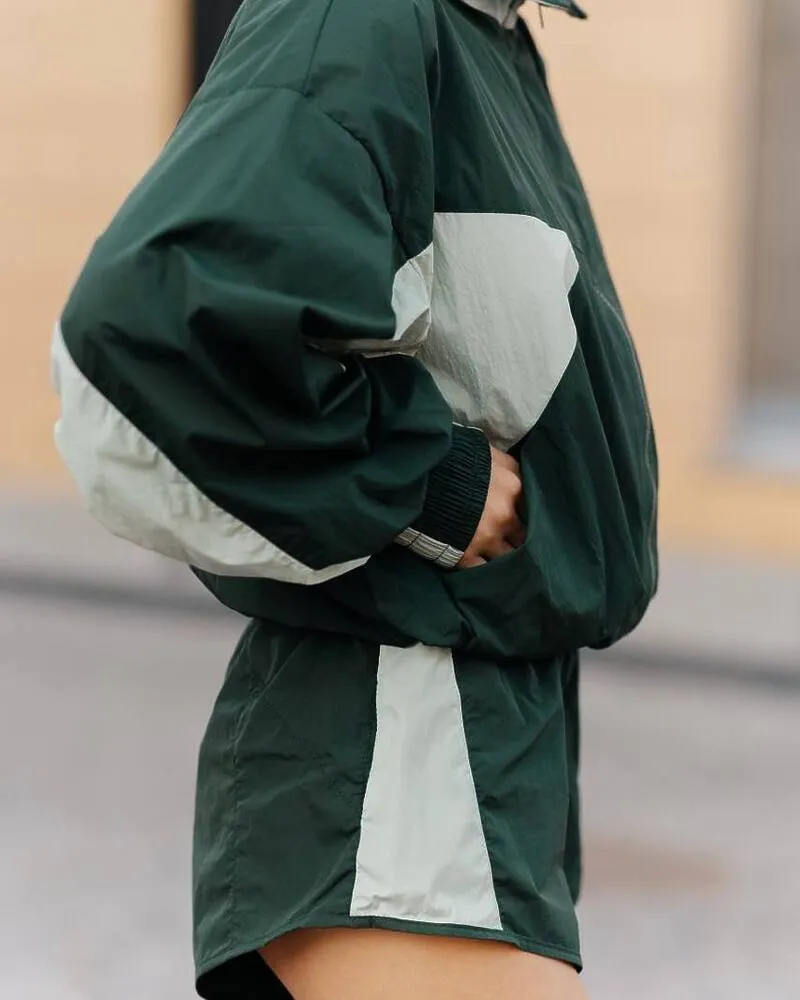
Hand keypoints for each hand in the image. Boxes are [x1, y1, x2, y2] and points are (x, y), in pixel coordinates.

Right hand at [457, 447, 524, 567]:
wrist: (418, 473)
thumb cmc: (454, 459)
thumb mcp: (487, 454)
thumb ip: (506, 468)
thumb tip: (516, 477)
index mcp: (514, 487)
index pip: (533, 508)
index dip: (527, 515)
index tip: (522, 519)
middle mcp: (505, 515)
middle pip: (524, 536)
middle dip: (520, 540)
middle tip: (515, 543)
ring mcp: (487, 537)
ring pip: (507, 557)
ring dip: (504, 558)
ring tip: (502, 561)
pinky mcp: (466, 555)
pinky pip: (482, 570)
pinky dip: (483, 570)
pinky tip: (483, 570)